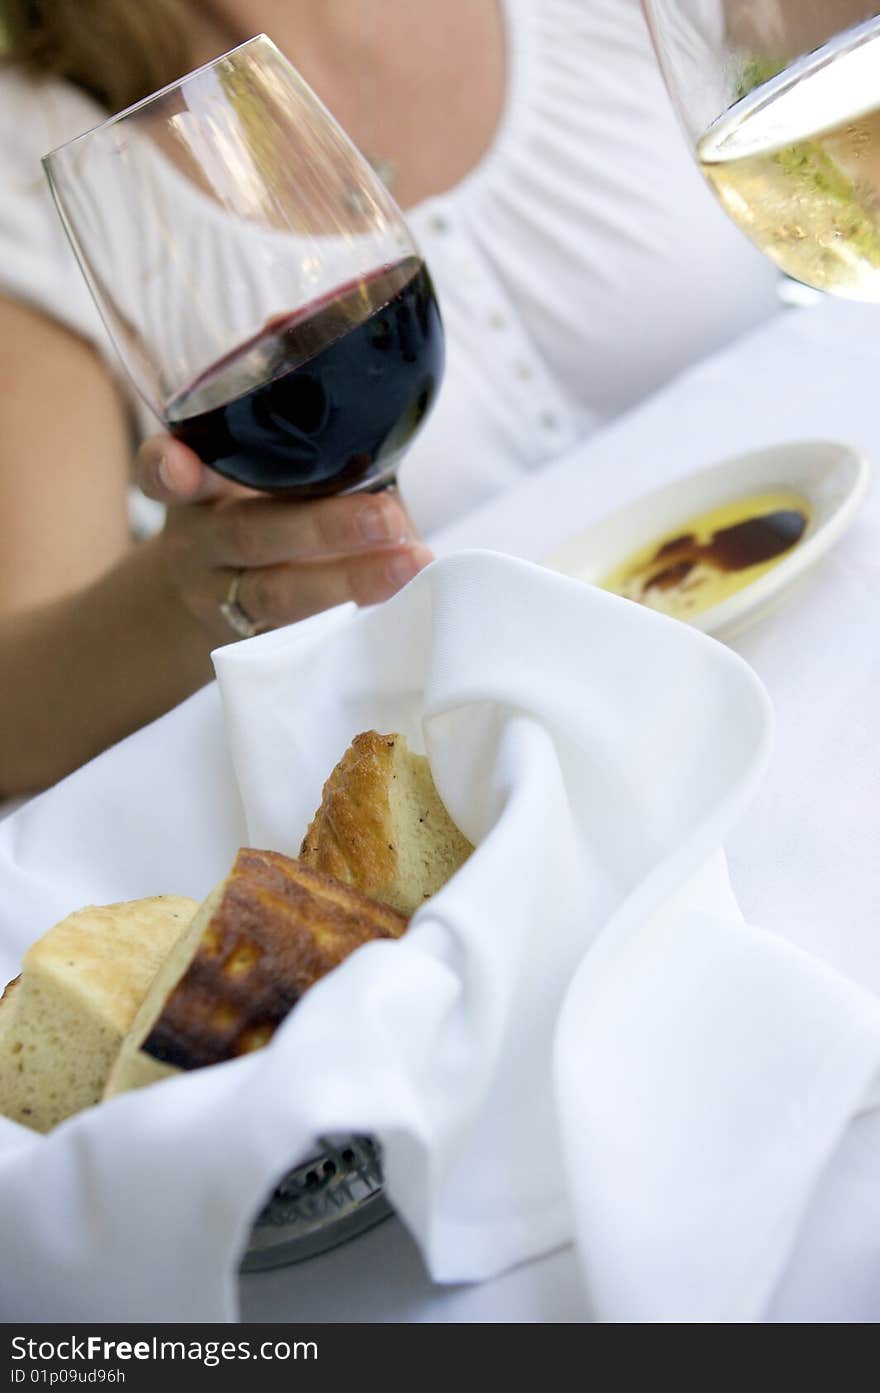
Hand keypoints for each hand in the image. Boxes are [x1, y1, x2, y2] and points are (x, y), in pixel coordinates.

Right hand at [135, 434, 432, 640]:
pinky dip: (355, 614)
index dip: (166, 468)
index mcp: (196, 491)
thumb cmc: (249, 515)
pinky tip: (402, 602)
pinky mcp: (255, 641)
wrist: (200, 600)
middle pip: (251, 535)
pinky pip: (301, 635)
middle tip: (385, 518)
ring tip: (410, 564)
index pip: (160, 474)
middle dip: (321, 527)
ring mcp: (225, 598)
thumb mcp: (243, 482)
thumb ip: (299, 466)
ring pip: (279, 595)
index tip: (180, 467)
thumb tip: (395, 474)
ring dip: (350, 580)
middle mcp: (202, 543)